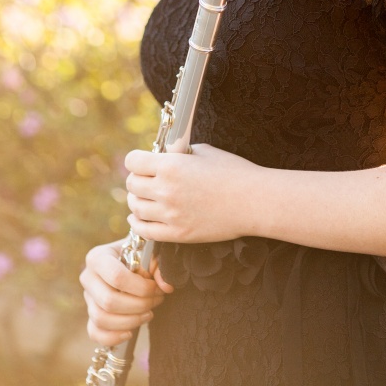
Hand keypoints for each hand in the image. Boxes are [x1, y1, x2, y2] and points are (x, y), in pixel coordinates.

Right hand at [80, 238, 171, 346]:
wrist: (130, 259)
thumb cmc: (139, 254)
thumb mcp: (149, 251)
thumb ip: (158, 265)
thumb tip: (165, 286)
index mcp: (98, 257)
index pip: (117, 277)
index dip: (140, 288)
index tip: (156, 288)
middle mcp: (88, 277)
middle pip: (109, 301)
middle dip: (138, 305)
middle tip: (157, 300)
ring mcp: (87, 298)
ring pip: (102, 319)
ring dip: (130, 321)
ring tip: (149, 313)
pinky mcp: (90, 315)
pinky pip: (95, 333)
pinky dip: (113, 337)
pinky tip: (130, 332)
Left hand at [125, 143, 258, 243]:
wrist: (254, 201)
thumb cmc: (233, 171)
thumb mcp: (204, 151)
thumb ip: (179, 152)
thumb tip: (164, 154)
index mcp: (171, 166)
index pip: (132, 161)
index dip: (136, 159)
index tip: (141, 161)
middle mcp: (166, 190)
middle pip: (132, 185)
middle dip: (136, 179)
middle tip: (144, 179)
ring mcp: (170, 215)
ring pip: (135, 208)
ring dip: (136, 200)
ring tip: (143, 197)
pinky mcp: (177, 234)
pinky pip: (144, 231)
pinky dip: (137, 223)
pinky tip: (139, 218)